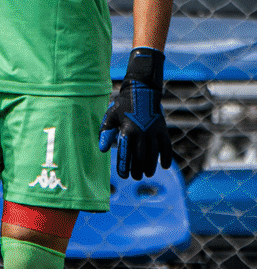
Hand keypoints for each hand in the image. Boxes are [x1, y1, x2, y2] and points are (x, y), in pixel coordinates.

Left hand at [98, 46, 172, 179]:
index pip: (125, 154)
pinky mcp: (163, 130)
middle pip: (140, 157)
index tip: (123, 175)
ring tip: (146, 174)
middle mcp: (142, 132)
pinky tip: (164, 166)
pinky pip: (166, 147)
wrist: (142, 91)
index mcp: (127, 130)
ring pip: (153, 155)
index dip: (124, 166)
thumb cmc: (122, 106)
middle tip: (135, 176)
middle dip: (137, 170)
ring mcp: (154, 131)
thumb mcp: (111, 116)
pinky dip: (166, 157)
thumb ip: (106, 132)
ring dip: (150, 167)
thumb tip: (103, 149)